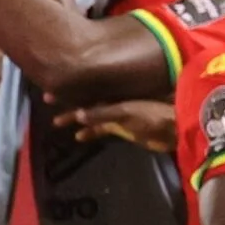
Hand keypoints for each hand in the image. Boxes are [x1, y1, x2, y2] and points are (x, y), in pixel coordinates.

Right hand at [54, 97, 175, 152]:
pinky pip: (102, 128)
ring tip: (57, 121)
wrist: (177, 129)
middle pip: (86, 97)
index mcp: (114, 89)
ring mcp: (118, 113)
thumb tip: (79, 116)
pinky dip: (90, 131)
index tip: (51, 91)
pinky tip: (78, 136)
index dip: (69, 90)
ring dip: (76, 117)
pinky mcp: (123, 127)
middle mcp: (113, 97)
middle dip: (68, 100)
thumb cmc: (154, 114)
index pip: (86, 87)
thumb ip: (103, 114)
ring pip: (91, 113)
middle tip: (48, 101)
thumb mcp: (127, 112)